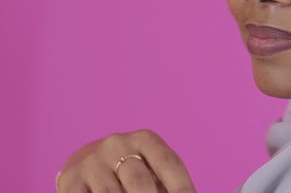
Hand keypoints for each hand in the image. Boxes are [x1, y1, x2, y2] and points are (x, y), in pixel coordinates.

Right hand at [57, 129, 196, 192]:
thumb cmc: (139, 173)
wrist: (95, 168)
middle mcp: (117, 144)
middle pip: (139, 181)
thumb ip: (169, 185)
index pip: (168, 163)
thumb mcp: (155, 171)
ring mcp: (93, 162)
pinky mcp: (72, 180)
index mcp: (145, 139)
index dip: (181, 187)